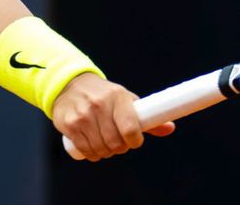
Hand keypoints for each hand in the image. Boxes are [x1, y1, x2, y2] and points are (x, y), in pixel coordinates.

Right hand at [51, 73, 174, 161]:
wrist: (70, 84)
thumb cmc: (104, 95)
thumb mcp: (125, 100)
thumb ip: (146, 118)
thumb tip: (170, 128)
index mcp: (118, 97)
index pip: (131, 128)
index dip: (135, 141)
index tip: (134, 141)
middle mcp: (99, 105)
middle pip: (116, 143)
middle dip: (120, 148)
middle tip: (118, 142)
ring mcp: (83, 115)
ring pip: (101, 149)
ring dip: (106, 152)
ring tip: (105, 142)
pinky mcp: (69, 124)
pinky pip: (85, 150)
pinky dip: (92, 153)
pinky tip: (93, 145)